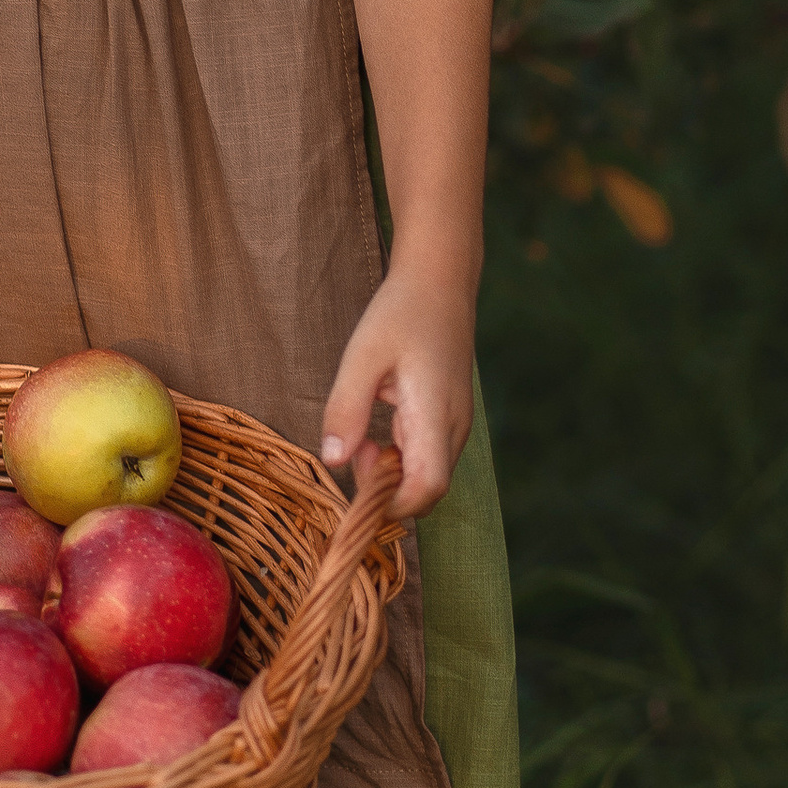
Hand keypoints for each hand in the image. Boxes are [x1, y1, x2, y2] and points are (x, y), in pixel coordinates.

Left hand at [320, 262, 474, 519]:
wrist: (440, 284)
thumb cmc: (400, 314)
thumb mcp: (362, 356)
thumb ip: (346, 409)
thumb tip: (332, 462)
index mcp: (434, 415)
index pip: (428, 489)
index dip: (392, 503)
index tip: (357, 480)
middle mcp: (453, 429)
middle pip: (427, 492)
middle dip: (384, 489)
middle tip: (352, 448)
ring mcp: (455, 427)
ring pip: (425, 477)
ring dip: (389, 472)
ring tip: (361, 433)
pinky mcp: (449, 422)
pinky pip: (425, 459)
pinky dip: (397, 458)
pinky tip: (376, 430)